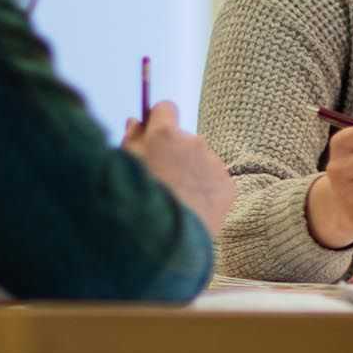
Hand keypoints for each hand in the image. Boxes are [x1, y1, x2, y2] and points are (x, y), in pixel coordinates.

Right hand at [123, 101, 236, 236]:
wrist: (164, 243)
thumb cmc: (136, 204)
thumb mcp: (124, 168)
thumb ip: (131, 140)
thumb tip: (136, 121)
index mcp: (165, 135)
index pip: (165, 109)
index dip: (157, 122)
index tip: (152, 135)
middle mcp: (193, 142)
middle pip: (183, 140)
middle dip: (172, 154)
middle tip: (160, 182)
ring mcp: (213, 164)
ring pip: (199, 162)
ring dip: (189, 174)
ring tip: (174, 202)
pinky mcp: (227, 186)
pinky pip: (214, 182)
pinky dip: (204, 192)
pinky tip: (190, 210)